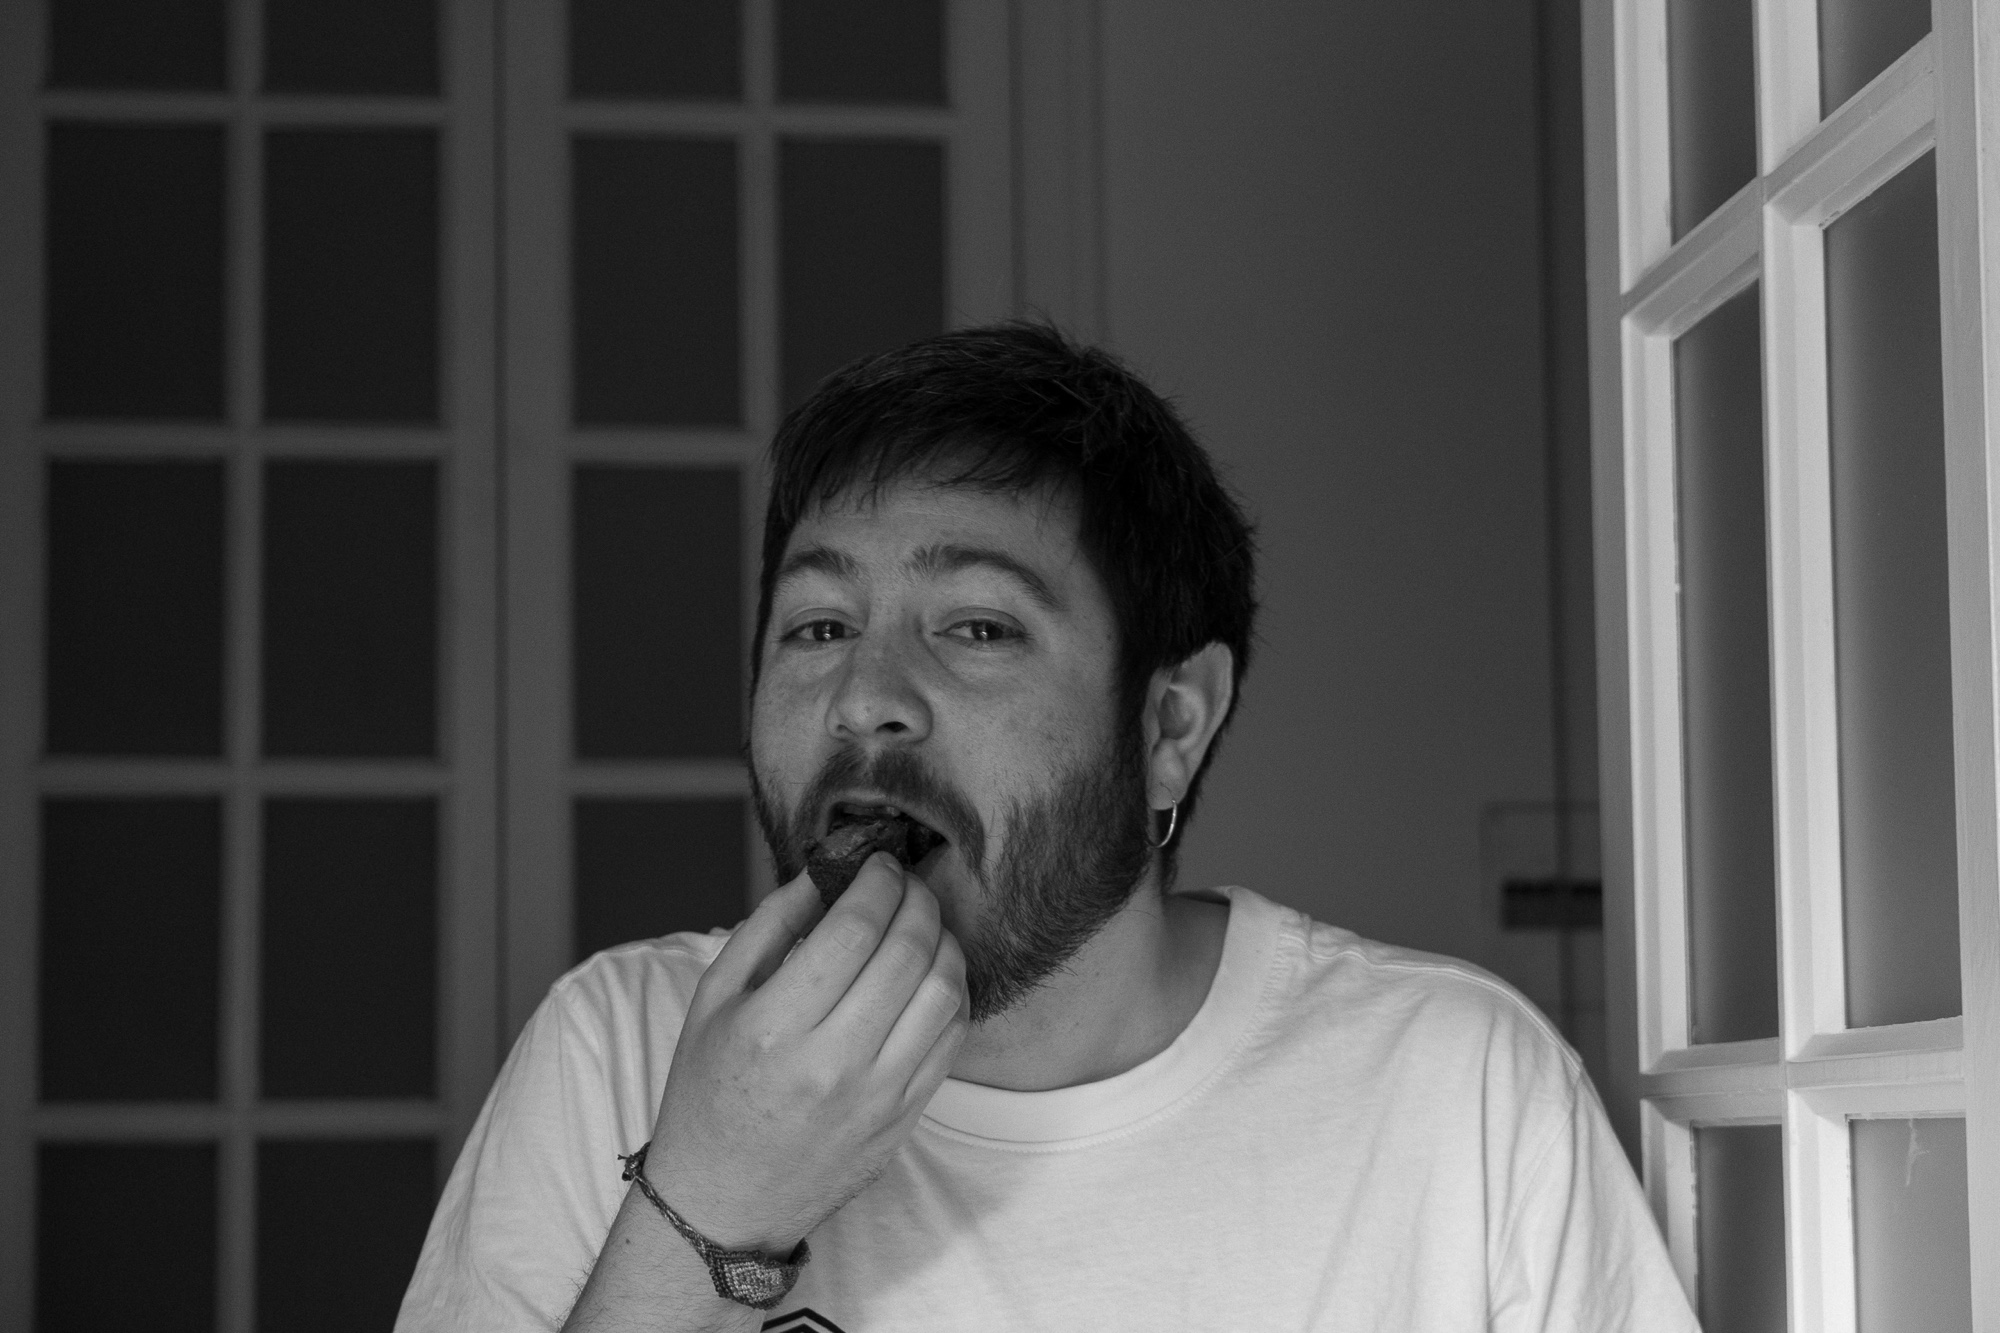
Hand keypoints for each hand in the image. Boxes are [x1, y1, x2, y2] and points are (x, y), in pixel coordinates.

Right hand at [644, 853, 969, 1253]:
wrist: (724, 1199)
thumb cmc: (710, 1091)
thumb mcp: (715, 999)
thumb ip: (770, 925)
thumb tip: (824, 870)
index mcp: (774, 1027)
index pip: (854, 929)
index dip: (877, 881)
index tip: (878, 862)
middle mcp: (832, 1063)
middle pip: (907, 952)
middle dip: (916, 898)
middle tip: (905, 881)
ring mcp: (877, 1096)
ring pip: (944, 992)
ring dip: (944, 940)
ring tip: (922, 923)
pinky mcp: (905, 1119)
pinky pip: (953, 1038)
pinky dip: (953, 991)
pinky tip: (931, 973)